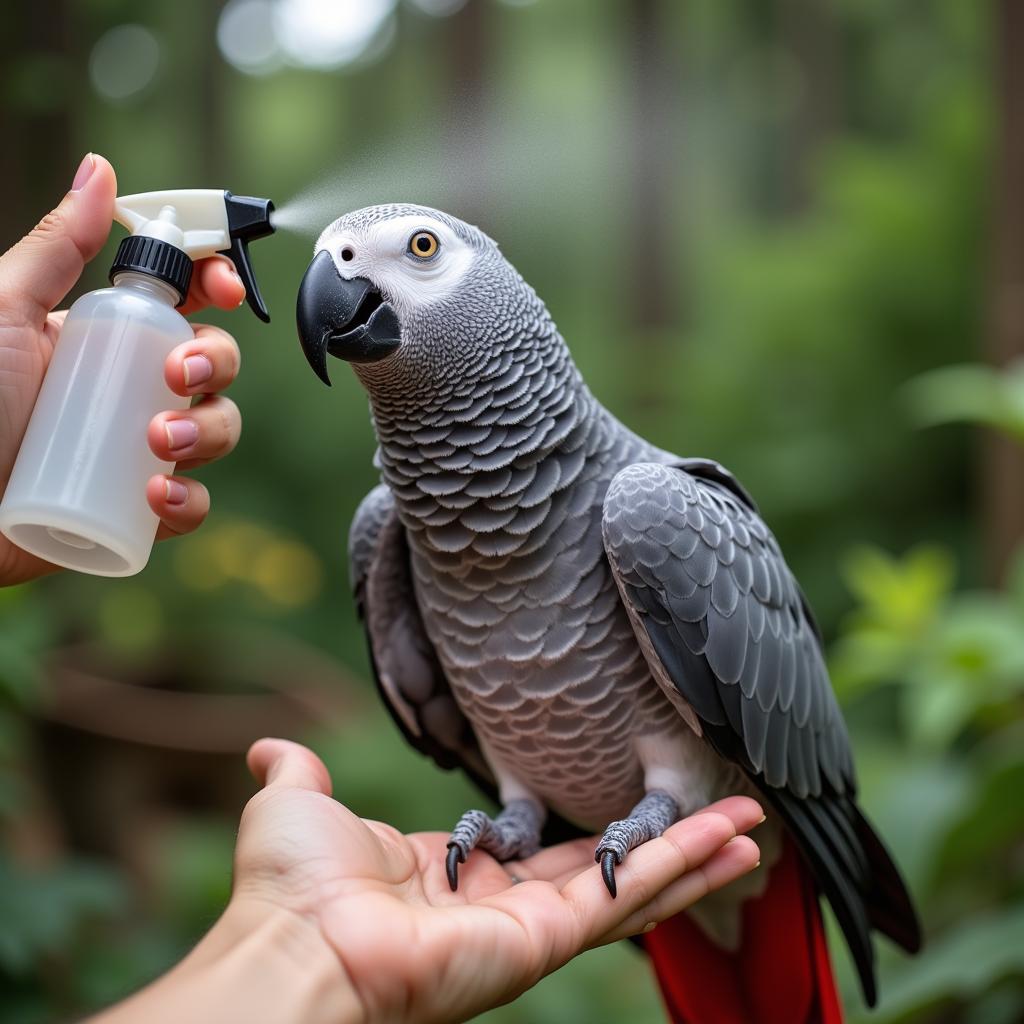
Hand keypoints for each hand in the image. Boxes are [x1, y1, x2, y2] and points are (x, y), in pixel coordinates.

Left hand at [0, 153, 245, 585]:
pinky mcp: (136, 512)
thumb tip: (100, 171)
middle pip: (213, 362)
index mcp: (102, 338)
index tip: (225, 288)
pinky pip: (192, 504)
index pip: (182, 301)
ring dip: (207, 431)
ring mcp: (137, 451)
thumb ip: (56, 246)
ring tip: (160, 443)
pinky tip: (158, 497)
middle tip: (177, 373)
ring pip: (215, 429)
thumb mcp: (4, 312)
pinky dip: (188, 501)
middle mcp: (128, 390)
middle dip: (214, 361)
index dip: (216, 285)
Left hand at [105, 739, 758, 1023]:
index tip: (625, 794)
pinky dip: (685, 864)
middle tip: (724, 810)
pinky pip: (632, 893)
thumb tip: (270, 750)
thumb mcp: (298, 806)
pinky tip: (736, 840)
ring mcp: (532, 923)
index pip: (543, 848)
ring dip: (696, 850)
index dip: (589, 824)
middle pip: (607, 866)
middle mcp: (504, 904)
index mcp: (459, 874)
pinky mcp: (548, 934)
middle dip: (666, 838)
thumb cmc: (287, 885)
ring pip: (636, 881)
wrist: (292, 942)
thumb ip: (300, 776)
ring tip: (754, 823)